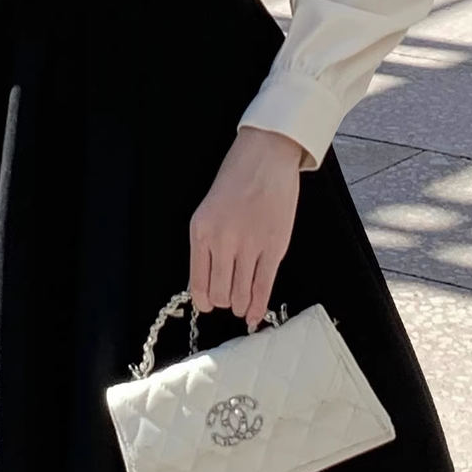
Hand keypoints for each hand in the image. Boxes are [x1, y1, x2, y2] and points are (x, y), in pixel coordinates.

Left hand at [188, 126, 303, 328]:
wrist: (265, 156)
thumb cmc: (236, 179)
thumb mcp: (209, 209)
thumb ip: (207, 244)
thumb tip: (208, 281)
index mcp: (201, 231)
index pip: (198, 282)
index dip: (204, 300)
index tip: (208, 304)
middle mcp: (222, 241)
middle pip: (220, 293)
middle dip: (224, 301)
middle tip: (229, 299)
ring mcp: (249, 245)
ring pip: (240, 294)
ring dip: (241, 305)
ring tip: (242, 306)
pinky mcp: (274, 247)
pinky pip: (263, 286)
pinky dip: (258, 306)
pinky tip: (255, 315)